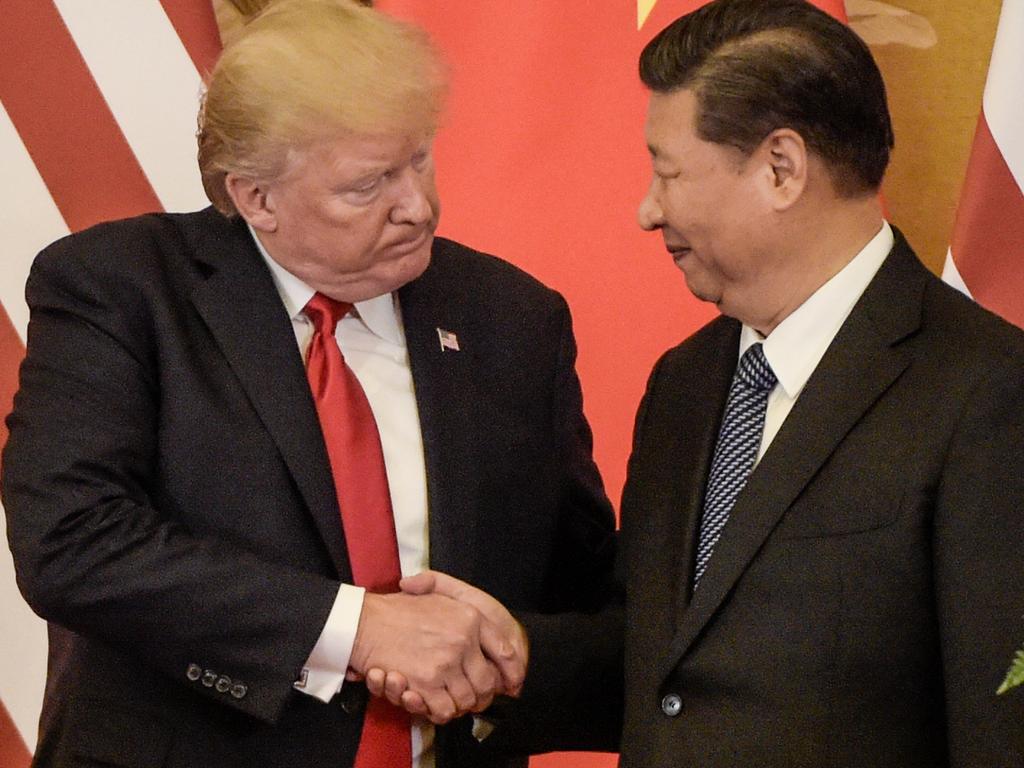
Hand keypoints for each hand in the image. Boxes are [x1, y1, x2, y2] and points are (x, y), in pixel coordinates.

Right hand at [349, 591, 501, 723]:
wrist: (365, 622)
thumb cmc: (399, 609)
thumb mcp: (438, 592)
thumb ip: (464, 605)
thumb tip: (486, 630)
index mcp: (470, 616)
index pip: (505, 650)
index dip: (511, 669)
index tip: (510, 681)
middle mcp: (463, 639)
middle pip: (487, 682)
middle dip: (480, 695)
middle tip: (470, 697)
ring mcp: (445, 662)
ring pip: (467, 699)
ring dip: (458, 705)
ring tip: (447, 699)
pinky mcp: (427, 683)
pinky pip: (445, 710)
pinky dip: (439, 712)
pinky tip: (431, 703)